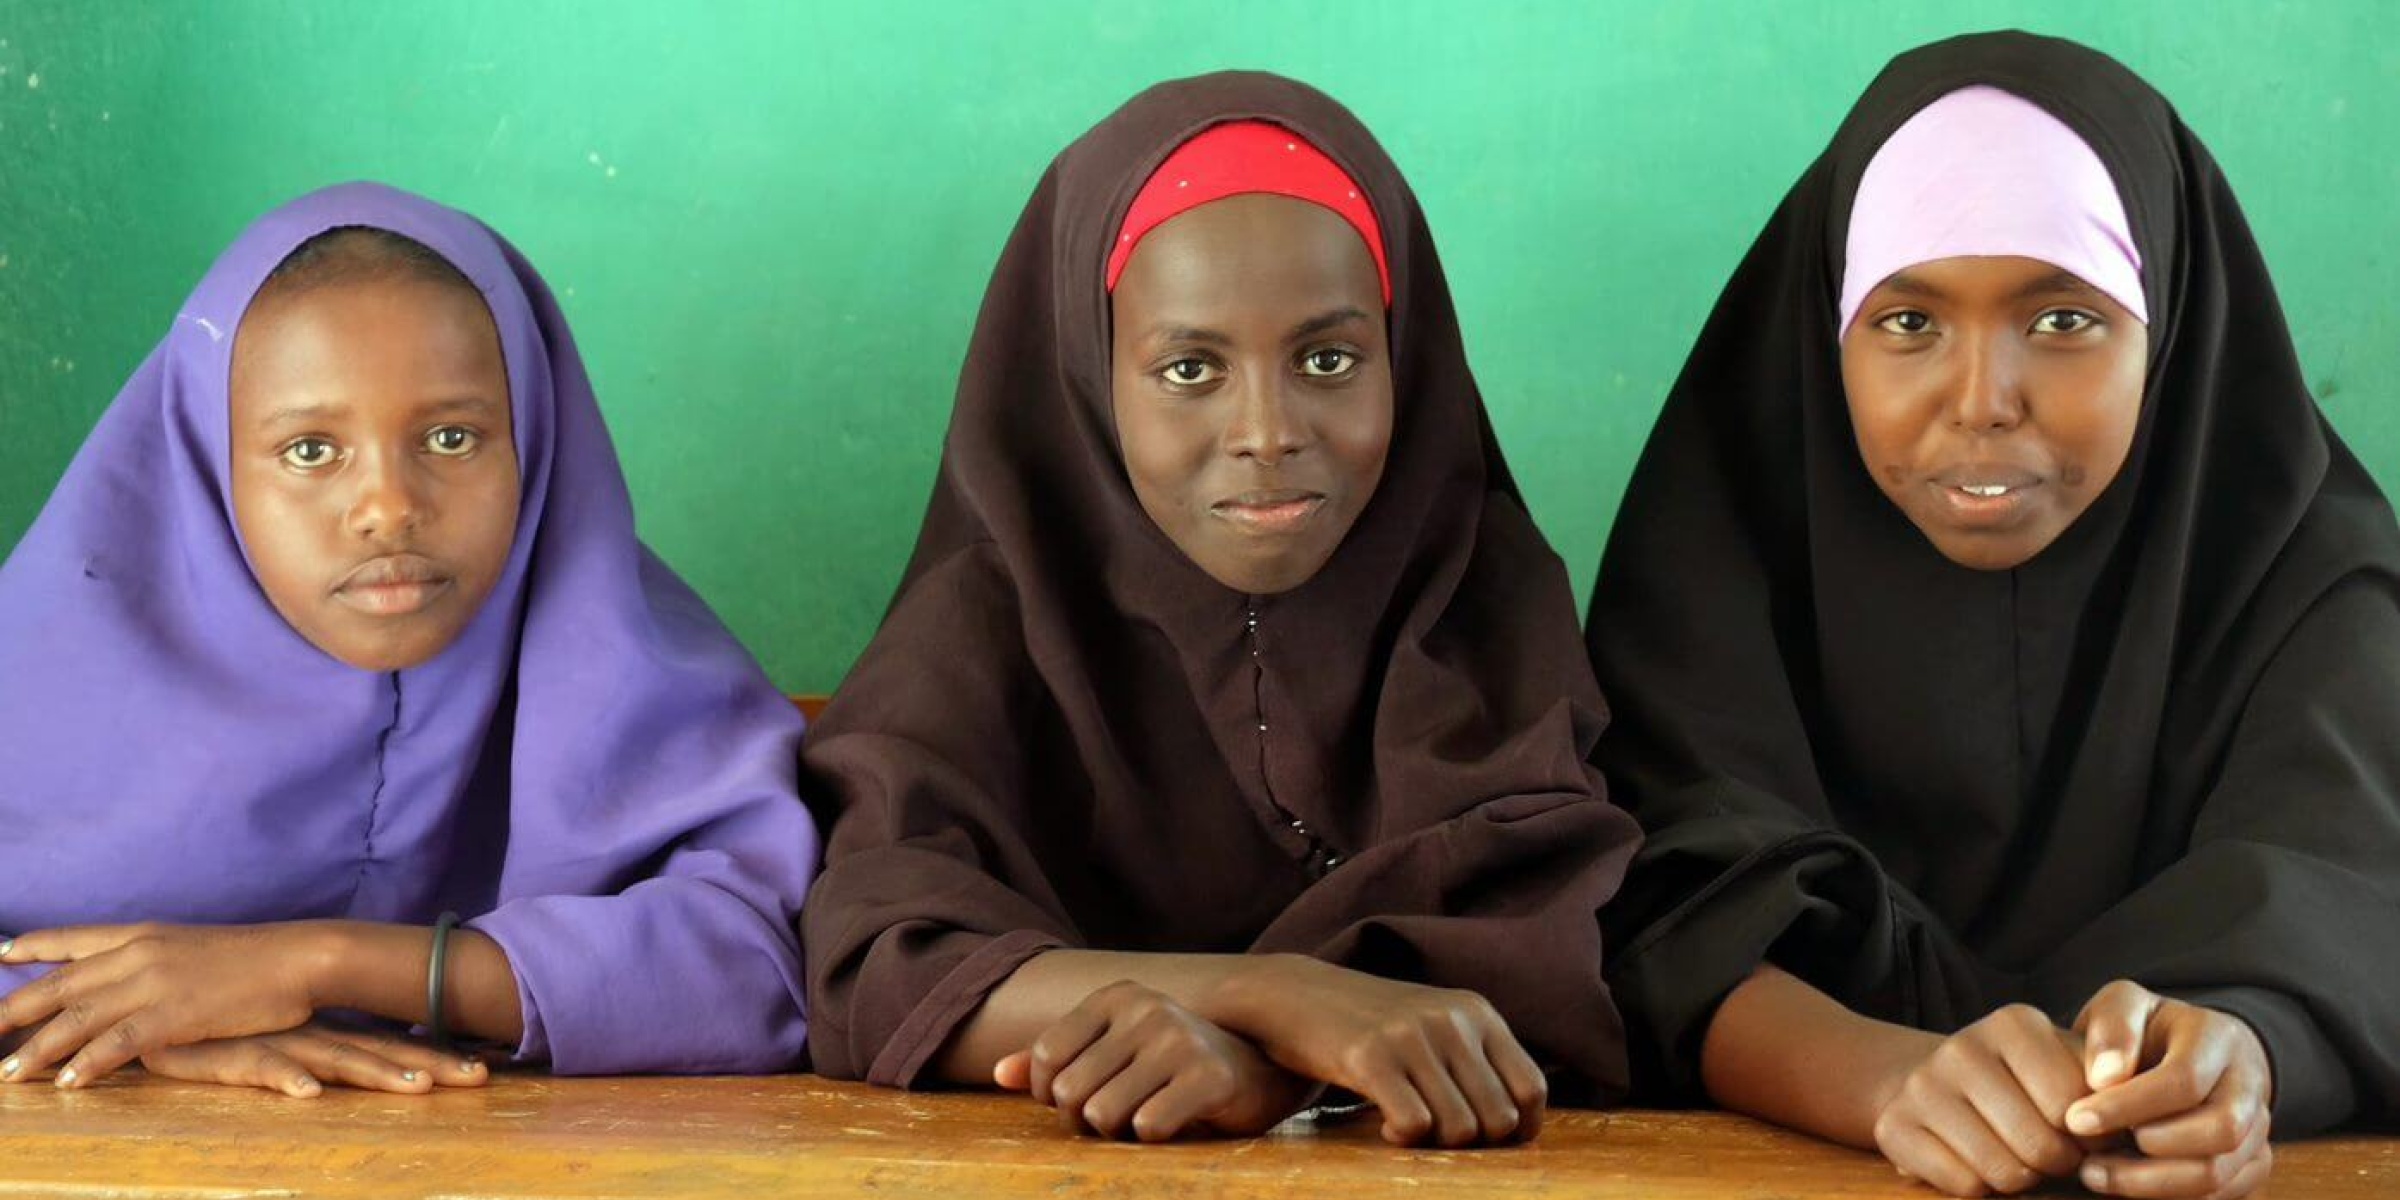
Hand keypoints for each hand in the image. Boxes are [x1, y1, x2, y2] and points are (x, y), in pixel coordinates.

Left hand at [0, 923, 334, 1087]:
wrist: (299, 957)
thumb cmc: (258, 958)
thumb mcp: (197, 947)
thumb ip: (159, 960)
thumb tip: (134, 977)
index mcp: (145, 934)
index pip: (75, 939)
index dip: (34, 947)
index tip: (2, 955)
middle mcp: (139, 953)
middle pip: (61, 984)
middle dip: (16, 1009)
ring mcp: (154, 983)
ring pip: (78, 1018)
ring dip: (39, 1049)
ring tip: (10, 1073)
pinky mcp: (174, 1013)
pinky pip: (117, 1043)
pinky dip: (87, 1063)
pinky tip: (67, 1082)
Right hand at [140, 1021, 490, 1096]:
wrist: (155, 1000)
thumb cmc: (216, 1026)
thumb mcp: (271, 1040)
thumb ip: (312, 1053)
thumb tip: (350, 1070)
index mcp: (323, 1034)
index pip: (389, 1047)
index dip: (435, 1058)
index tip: (488, 1069)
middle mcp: (309, 1035)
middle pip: (379, 1053)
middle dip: (431, 1066)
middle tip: (482, 1076)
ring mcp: (273, 1040)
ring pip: (335, 1058)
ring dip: (376, 1074)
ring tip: (419, 1088)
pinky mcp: (228, 1050)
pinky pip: (261, 1065)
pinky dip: (286, 1077)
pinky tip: (309, 1092)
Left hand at [994, 981, 1313, 1141]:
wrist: (1262, 1070)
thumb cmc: (1174, 1065)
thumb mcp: (1116, 1051)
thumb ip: (1058, 1059)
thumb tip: (999, 1075)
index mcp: (1117, 996)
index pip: (1046, 1058)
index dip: (1051, 1095)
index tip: (1078, 1102)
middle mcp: (1146, 1009)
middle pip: (1070, 1093)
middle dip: (1087, 1119)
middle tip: (1122, 1114)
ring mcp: (1179, 1040)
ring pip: (1103, 1115)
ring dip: (1119, 1131)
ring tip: (1148, 1114)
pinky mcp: (1208, 1077)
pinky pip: (1146, 1128)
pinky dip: (1153, 1137)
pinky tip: (1177, 1121)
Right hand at [1213, 955, 1544, 1146]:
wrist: (1294, 993)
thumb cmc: (1369, 1022)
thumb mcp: (1433, 1023)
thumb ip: (1475, 1059)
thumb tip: (1517, 1124)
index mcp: (1475, 1012)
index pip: (1531, 1089)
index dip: (1518, 1130)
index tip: (1486, 1141)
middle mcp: (1451, 1020)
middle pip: (1498, 1119)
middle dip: (1471, 1144)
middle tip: (1435, 1136)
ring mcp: (1411, 1036)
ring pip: (1460, 1129)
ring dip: (1435, 1145)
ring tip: (1406, 1127)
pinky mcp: (1371, 1056)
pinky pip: (1415, 1125)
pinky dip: (1403, 1139)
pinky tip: (1385, 1127)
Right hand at [1869, 1004, 2090, 1195]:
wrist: (1942, 1081)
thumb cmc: (2030, 1082)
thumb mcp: (2073, 1063)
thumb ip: (2112, 1075)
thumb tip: (2117, 1102)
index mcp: (2014, 1023)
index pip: (2074, 1107)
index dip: (2091, 1137)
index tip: (2082, 1131)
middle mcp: (1962, 1046)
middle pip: (2040, 1145)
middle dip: (2057, 1163)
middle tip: (2051, 1153)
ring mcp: (1923, 1085)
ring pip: (2002, 1172)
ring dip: (2022, 1180)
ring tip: (2018, 1158)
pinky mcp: (1893, 1125)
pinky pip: (1964, 1187)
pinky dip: (1982, 1190)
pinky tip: (1979, 1164)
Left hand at [2065, 981, 2273, 1198]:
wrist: (2188, 1048)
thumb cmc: (2146, 1028)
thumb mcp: (2124, 1005)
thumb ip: (2113, 1029)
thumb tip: (2104, 1077)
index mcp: (2218, 1037)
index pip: (2184, 1081)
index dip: (2128, 1106)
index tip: (2076, 1119)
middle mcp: (2249, 1084)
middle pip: (2219, 1132)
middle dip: (2149, 1153)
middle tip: (2089, 1161)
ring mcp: (2257, 1126)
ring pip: (2219, 1172)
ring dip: (2153, 1185)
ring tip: (2095, 1176)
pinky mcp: (2253, 1161)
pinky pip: (2223, 1194)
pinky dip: (2170, 1196)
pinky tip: (2124, 1186)